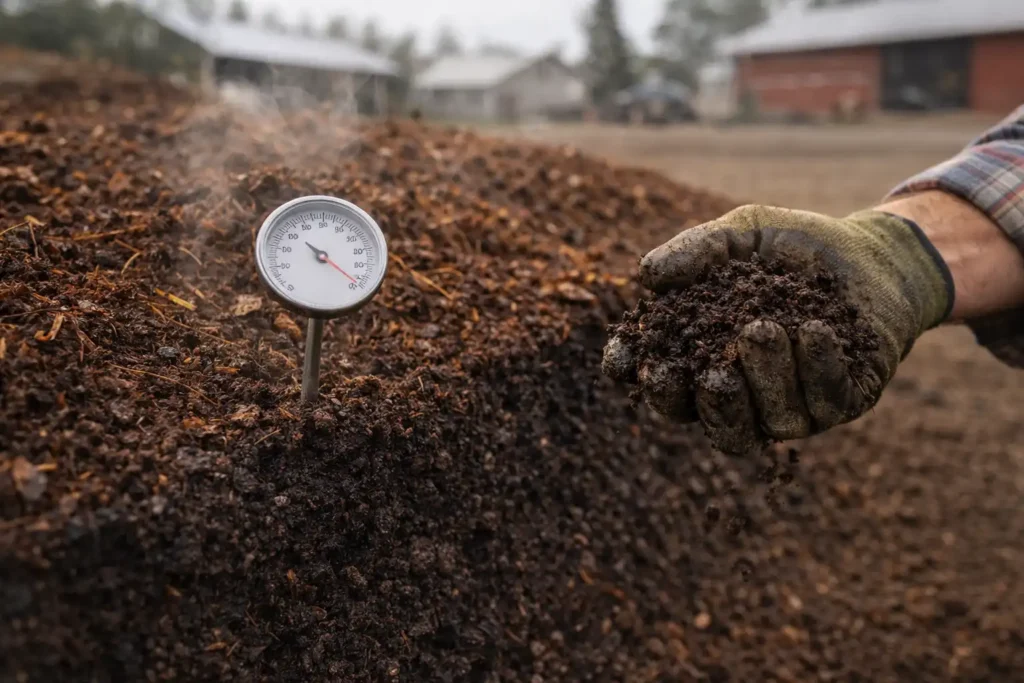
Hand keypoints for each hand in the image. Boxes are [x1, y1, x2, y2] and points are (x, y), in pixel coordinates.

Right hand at [604, 205, 953, 453]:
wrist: (872, 252)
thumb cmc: (792, 245)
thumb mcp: (741, 234)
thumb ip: (696, 250)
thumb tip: (647, 274)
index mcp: (703, 356)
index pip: (660, 381)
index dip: (638, 374)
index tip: (628, 359)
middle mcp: (743, 391)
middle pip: (709, 422)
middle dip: (705, 402)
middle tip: (709, 371)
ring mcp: (792, 404)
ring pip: (767, 422)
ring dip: (762, 378)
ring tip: (763, 329)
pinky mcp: (841, 402)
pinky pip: (822, 405)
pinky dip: (814, 368)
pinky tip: (812, 329)